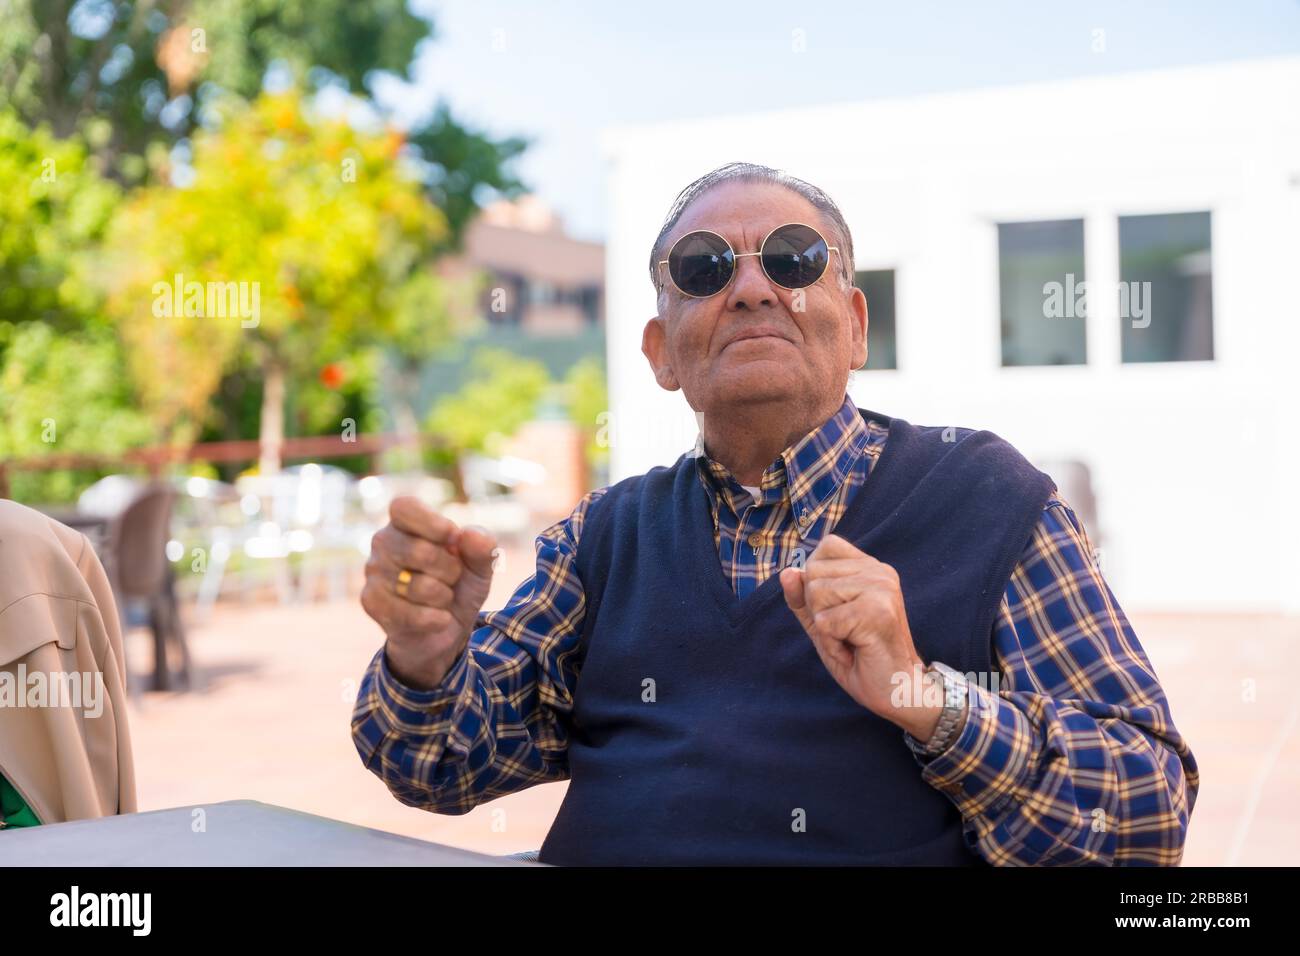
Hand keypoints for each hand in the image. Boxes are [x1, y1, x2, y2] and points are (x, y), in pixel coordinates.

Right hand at [361, 496, 497, 689]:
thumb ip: (483, 547)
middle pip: (420, 551)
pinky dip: (434, 619)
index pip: (404, 507)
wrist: (446, 628)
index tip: (453, 538)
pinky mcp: (370, 602)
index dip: (432, 523)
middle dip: (450, 570)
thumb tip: (468, 535)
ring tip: (440, 597)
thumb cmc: (460, 585)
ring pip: (417, 586)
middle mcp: (383, 541)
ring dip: (443, 597)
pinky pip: (409, 614)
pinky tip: (437, 618)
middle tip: (451, 577)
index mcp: (406, 522)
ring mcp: (373, 571)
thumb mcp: (481, 566)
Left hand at [779, 534, 938, 738]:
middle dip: (818, 609)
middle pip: (814, 572)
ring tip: (851, 640)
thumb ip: (802, 597)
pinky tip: (855, 650)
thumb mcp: (822, 623)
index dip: (817, 579)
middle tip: (846, 630)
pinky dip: (832, 644)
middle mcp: (880, 572)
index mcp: (871, 567)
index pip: (827, 547)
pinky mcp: (876, 611)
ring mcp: (881, 588)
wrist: (896, 690)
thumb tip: (788, 572)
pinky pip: (824, 622)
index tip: (839, 609)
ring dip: (825, 628)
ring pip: (816, 594)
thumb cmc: (860, 656)